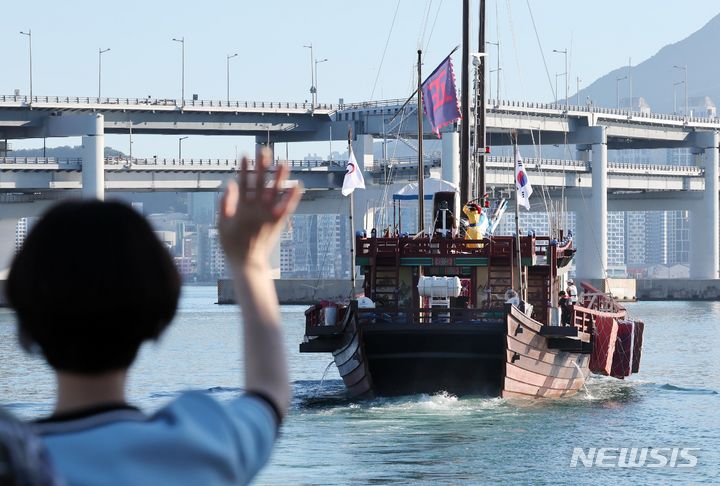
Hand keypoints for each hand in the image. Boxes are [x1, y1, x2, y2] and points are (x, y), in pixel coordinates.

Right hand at [219, 148, 301, 268]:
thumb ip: (225, 204)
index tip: (245, 154)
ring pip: (274, 192)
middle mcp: (256, 209)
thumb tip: (230, 184)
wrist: (247, 263)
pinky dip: (292, 197)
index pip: (243, 184)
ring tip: (284, 162)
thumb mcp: (222, 223)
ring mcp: (268, 216)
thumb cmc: (232, 244)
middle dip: (262, 166)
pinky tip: (298, 185)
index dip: (244, 168)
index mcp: (241, 208)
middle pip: (259, 183)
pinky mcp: (277, 223)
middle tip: (264, 150)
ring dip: (279, 177)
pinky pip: (286, 208)